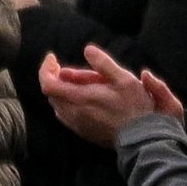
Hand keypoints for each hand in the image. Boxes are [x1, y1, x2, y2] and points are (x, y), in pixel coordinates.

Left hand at [38, 46, 181, 144]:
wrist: (140, 136)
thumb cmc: (134, 106)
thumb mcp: (123, 79)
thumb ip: (103, 64)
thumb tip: (87, 49)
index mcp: (80, 99)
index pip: (48, 84)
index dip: (46, 69)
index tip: (53, 58)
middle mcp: (72, 113)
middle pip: (52, 92)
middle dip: (57, 77)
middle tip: (73, 69)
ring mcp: (75, 124)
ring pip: (59, 103)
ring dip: (65, 90)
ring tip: (85, 82)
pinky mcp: (81, 131)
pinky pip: (66, 114)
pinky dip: (70, 101)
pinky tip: (87, 97)